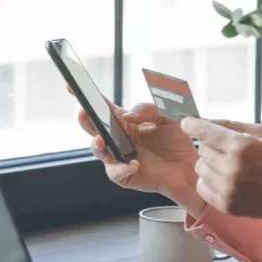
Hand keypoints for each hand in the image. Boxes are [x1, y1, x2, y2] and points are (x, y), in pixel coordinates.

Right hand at [73, 97, 204, 215]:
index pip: (102, 107)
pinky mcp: (124, 175)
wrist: (189, 166)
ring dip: (97, 145)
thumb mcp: (167, 116)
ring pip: (99, 151)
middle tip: (83, 113)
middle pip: (94, 128)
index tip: (72, 86)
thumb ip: (148, 110)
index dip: (88, 97)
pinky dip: (122, 167)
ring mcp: (119, 157)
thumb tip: (127, 116)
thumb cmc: (177, 140)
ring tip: (101, 140)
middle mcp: (118, 139)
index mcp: (124, 122)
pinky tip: (134, 163)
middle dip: (85, 120)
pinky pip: (116, 172)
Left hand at [181, 117, 261, 229]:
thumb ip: (234, 125)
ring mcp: (227, 189)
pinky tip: (225, 179)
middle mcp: (231, 169)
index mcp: (241, 147)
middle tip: (227, 149)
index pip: (204, 132)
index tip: (187, 123)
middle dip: (210, 145)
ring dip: (210, 163)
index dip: (192, 125)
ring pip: (200, 168)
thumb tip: (207, 121)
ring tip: (228, 165)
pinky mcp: (226, 205)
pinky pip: (203, 187)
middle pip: (201, 149)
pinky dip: (210, 181)